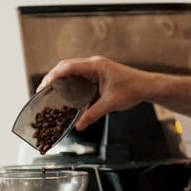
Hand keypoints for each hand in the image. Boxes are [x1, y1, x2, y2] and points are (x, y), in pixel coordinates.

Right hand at [37, 56, 165, 130]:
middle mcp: (94, 64)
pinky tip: (65, 92)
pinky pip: (79, 75)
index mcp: (96, 66)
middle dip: (52, 77)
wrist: (148, 86)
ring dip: (60, 79)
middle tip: (42, 91)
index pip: (68, 67)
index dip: (53, 76)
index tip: (43, 86)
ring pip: (71, 70)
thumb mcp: (111, 104)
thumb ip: (93, 114)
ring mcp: (96, 68)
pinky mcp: (98, 73)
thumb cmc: (134, 90)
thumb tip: (79, 125)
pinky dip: (70, 82)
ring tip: (49, 91)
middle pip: (66, 66)